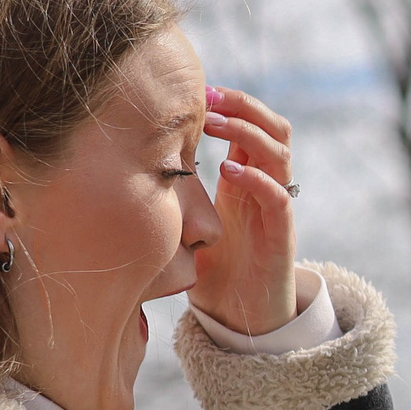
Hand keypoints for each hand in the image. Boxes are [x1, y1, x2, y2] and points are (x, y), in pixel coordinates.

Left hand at [189, 85, 299, 335]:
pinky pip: (279, 198)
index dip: (231, 103)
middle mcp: (267, 188)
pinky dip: (258, 179)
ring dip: (248, 132)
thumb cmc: (215, 271)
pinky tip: (229, 169)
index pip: (253, 126)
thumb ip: (176, 193)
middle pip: (275, 128)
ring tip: (215, 123)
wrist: (243, 320)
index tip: (199, 90)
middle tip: (209, 97)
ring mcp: (277, 210)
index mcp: (248, 180)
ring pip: (280, 154)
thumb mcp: (191, 222)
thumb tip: (128, 164)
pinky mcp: (282, 237)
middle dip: (243, 106)